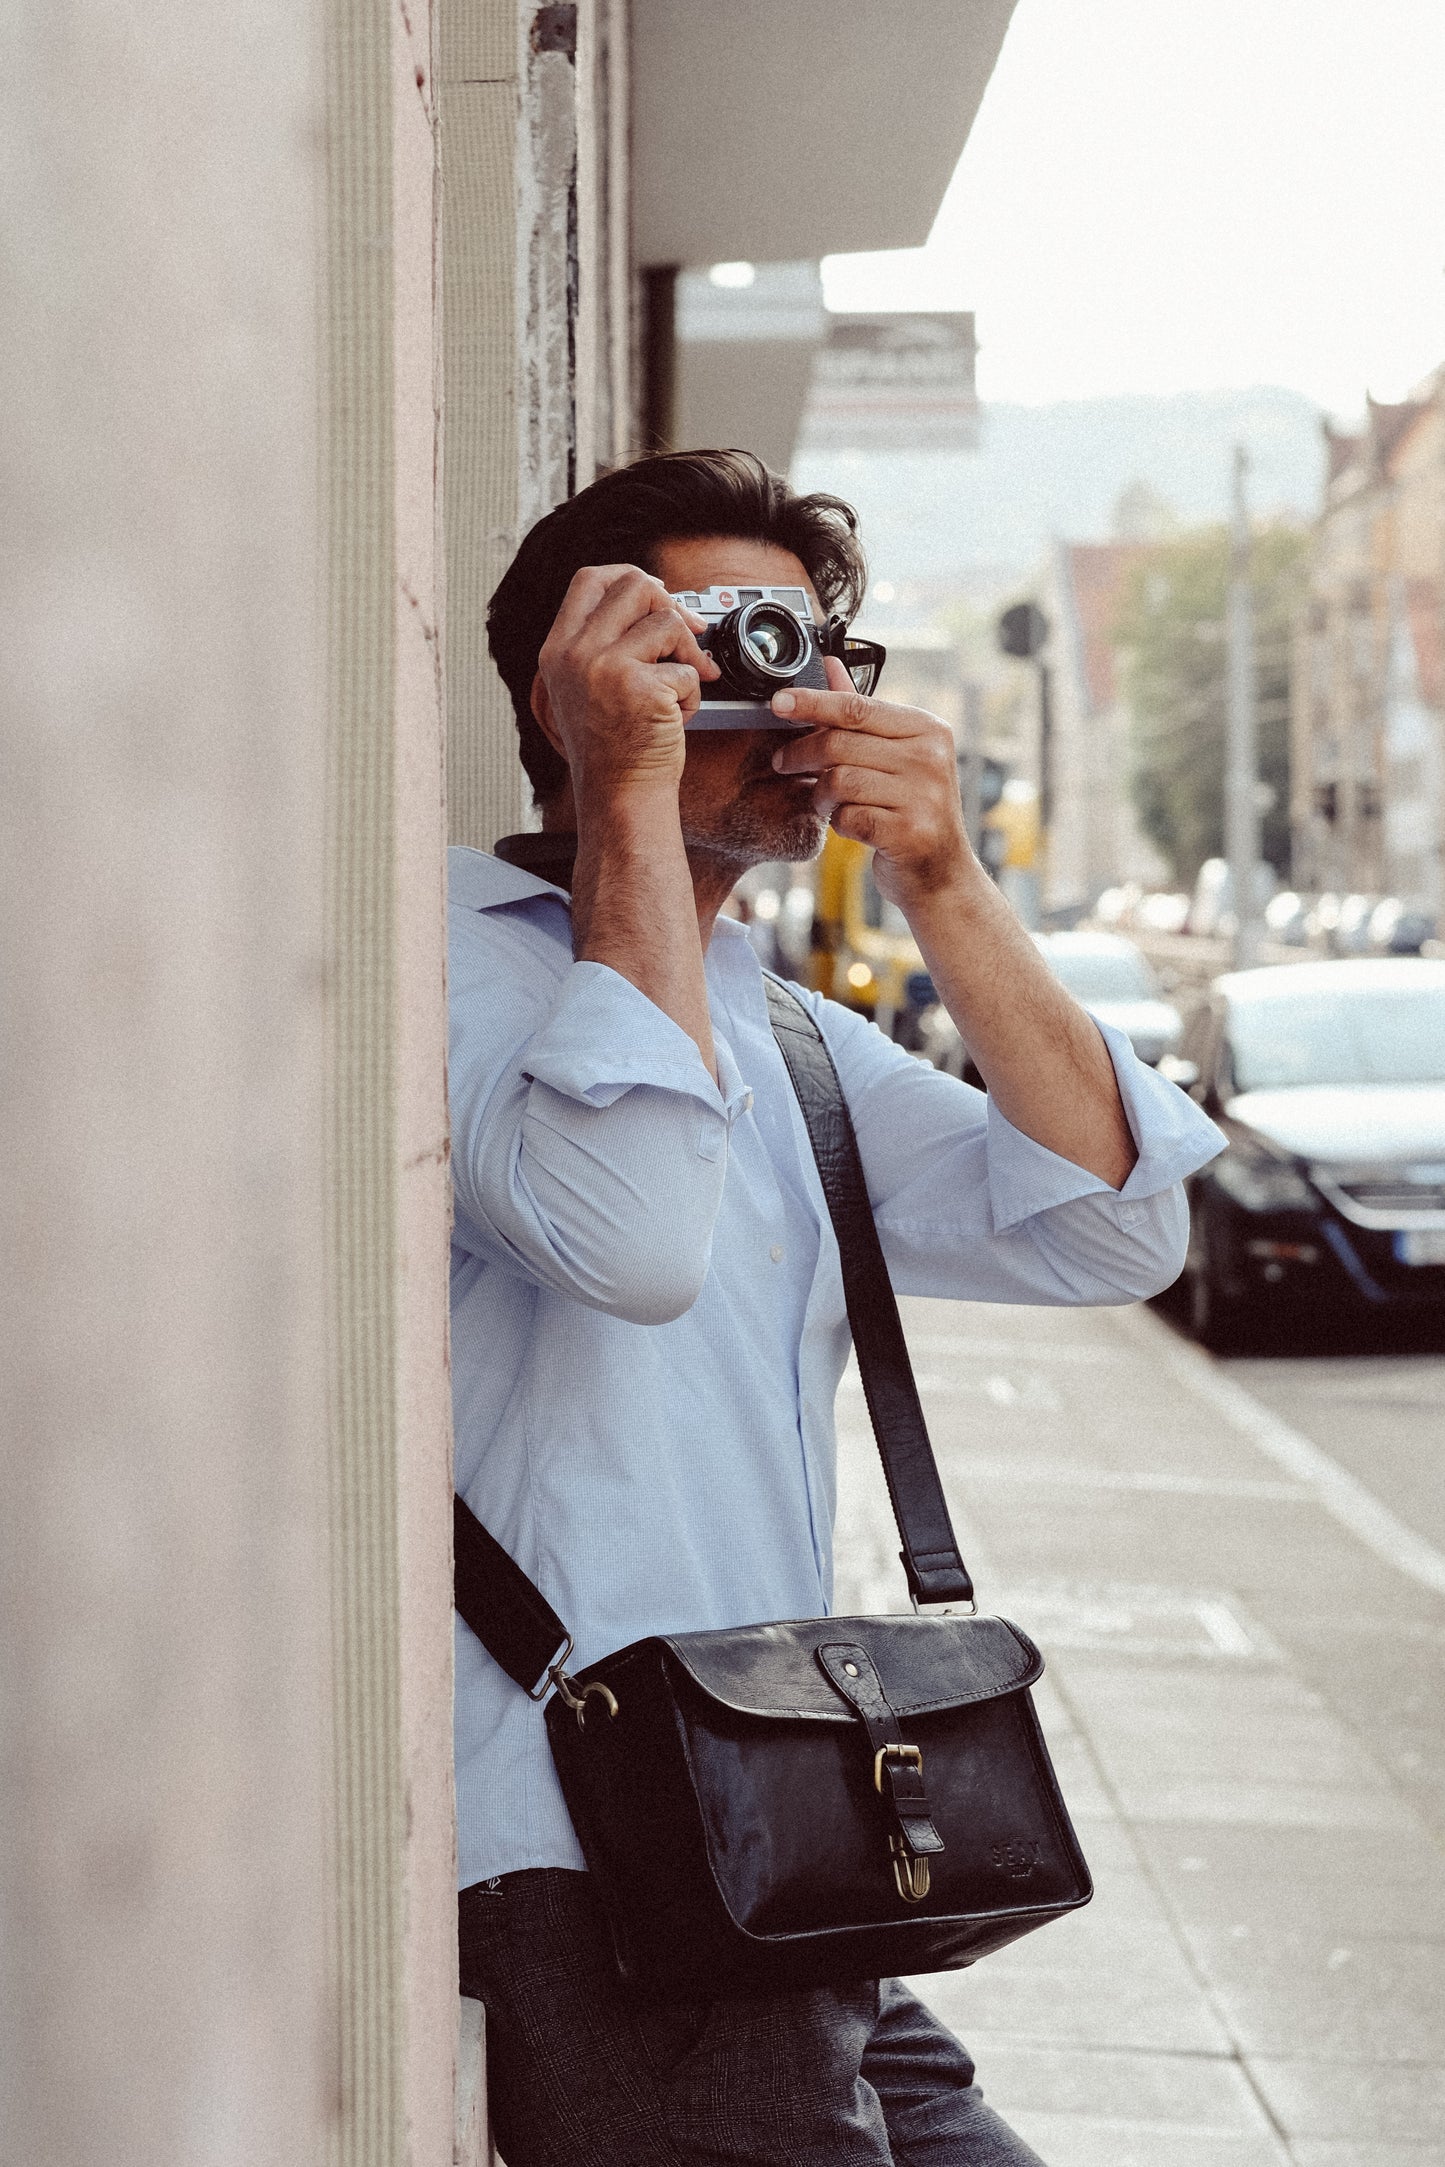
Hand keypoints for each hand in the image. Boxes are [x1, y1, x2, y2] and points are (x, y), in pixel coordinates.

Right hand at [536, 564, 718, 802]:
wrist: (619, 795)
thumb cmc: (612, 745)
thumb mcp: (587, 685)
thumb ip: (606, 640)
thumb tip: (657, 594)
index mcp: (558, 649)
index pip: (590, 580)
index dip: (628, 576)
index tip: (656, 593)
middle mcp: (575, 654)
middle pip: (634, 585)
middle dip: (670, 606)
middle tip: (685, 638)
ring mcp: (605, 668)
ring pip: (668, 622)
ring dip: (687, 656)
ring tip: (678, 690)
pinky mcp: (641, 688)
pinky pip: (688, 669)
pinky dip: (693, 696)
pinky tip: (676, 718)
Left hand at [769, 658, 972, 907]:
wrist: (941, 874)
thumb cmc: (911, 810)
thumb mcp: (894, 755)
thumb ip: (861, 712)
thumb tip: (830, 665)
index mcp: (927, 730)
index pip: (857, 707)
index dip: (812, 702)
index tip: (779, 702)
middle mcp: (930, 758)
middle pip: (841, 743)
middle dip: (802, 753)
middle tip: (782, 762)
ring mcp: (923, 796)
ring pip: (839, 780)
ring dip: (821, 794)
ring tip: (824, 801)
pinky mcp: (909, 832)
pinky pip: (849, 817)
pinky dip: (840, 823)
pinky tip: (851, 825)